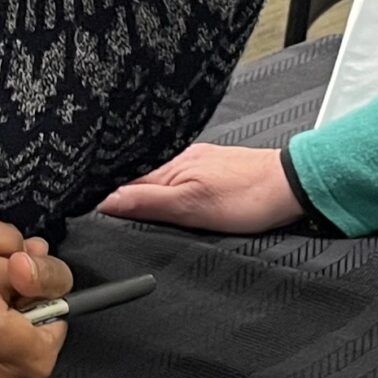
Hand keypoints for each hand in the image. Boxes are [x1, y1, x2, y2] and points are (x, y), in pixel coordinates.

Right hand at [97, 144, 303, 233]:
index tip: (85, 212)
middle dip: (115, 196)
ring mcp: (195, 164)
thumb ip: (147, 202)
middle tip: (97, 217)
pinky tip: (164, 205)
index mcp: (168, 165)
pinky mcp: (210, 173)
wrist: (292, 187)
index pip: (120, 181)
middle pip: (134, 180)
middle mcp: (178, 160)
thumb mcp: (191, 206)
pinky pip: (174, 183)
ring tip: (122, 212)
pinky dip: (163, 195)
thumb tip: (105, 201)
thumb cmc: (249, 197)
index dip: (102, 197)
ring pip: (154, 182)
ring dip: (139, 196)